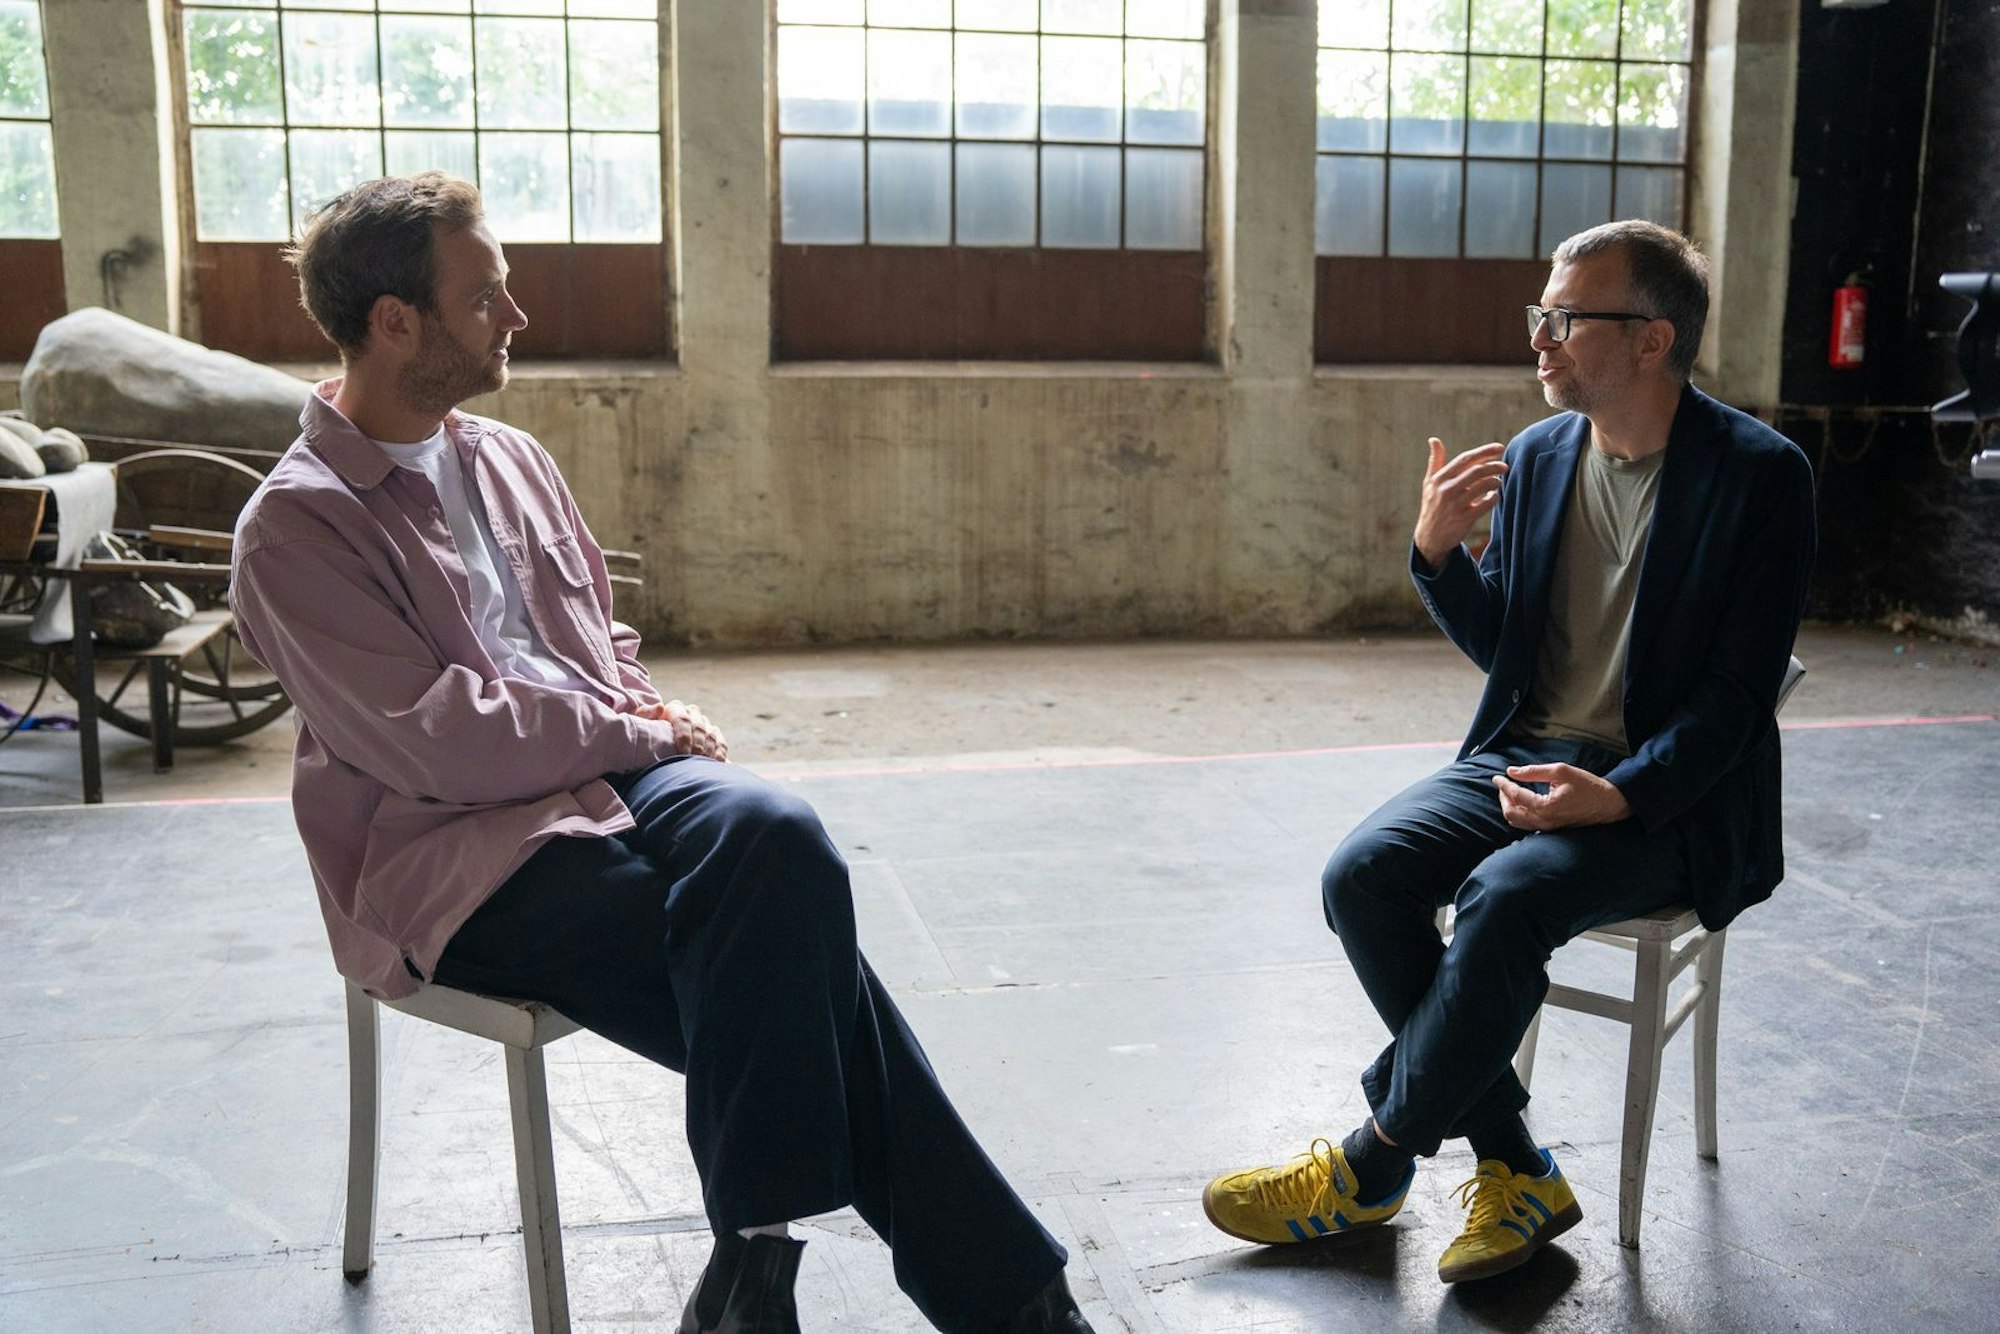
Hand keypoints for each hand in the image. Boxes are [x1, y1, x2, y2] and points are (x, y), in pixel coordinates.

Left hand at [638, 699, 728, 761]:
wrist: (659, 746)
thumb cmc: (648, 737)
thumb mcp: (642, 726)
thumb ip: (646, 715)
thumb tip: (660, 707)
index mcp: (674, 708)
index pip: (683, 719)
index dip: (684, 736)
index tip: (682, 752)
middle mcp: (692, 713)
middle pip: (699, 727)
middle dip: (697, 745)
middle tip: (693, 760)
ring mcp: (705, 724)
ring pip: (711, 734)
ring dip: (708, 750)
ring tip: (703, 765)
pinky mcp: (715, 735)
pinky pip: (721, 743)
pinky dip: (719, 753)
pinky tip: (715, 763)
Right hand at [1414, 437, 1507, 570]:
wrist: (1430, 538)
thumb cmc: (1432, 505)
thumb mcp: (1429, 483)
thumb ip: (1435, 461)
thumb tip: (1433, 440)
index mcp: (1439, 479)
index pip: (1465, 459)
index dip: (1484, 451)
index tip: (1500, 448)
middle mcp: (1446, 490)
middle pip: (1477, 471)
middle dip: (1494, 466)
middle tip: (1505, 466)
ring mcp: (1455, 505)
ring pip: (1483, 486)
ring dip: (1495, 481)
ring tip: (1498, 481)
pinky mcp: (1464, 519)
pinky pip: (1486, 503)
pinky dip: (1494, 497)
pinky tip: (1494, 495)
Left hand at [1491, 763, 1630, 830]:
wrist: (1607, 803)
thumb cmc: (1586, 785)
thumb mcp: (1560, 771)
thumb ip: (1533, 771)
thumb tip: (1511, 771)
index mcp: (1545, 807)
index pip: (1515, 796)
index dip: (1503, 785)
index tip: (1496, 777)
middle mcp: (1544, 821)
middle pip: (1510, 813)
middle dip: (1503, 798)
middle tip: (1503, 784)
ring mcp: (1546, 828)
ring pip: (1516, 822)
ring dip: (1509, 807)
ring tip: (1509, 792)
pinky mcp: (1550, 829)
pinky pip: (1526, 825)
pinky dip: (1518, 814)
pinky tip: (1520, 802)